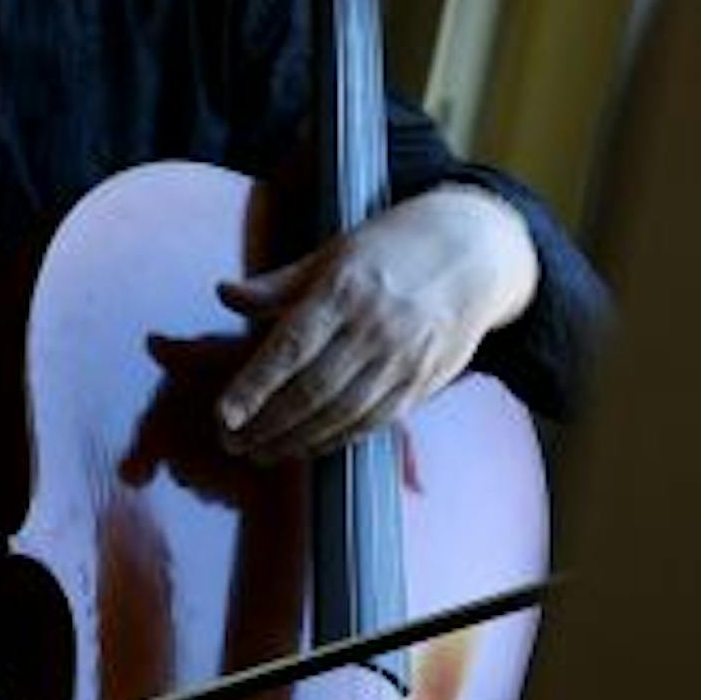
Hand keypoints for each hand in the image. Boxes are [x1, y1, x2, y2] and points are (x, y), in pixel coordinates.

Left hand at [214, 185, 537, 460]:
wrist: (477, 253)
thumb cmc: (393, 247)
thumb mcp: (333, 251)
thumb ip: (278, 284)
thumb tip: (223, 294)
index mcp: (344, 289)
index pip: (290, 347)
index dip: (254, 385)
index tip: (223, 414)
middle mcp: (373, 328)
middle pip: (312, 390)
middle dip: (267, 424)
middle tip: (231, 443)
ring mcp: (402, 359)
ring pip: (342, 414)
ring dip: (296, 441)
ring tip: (261, 452)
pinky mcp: (423, 382)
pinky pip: (374, 421)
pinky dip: (337, 440)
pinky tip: (308, 447)